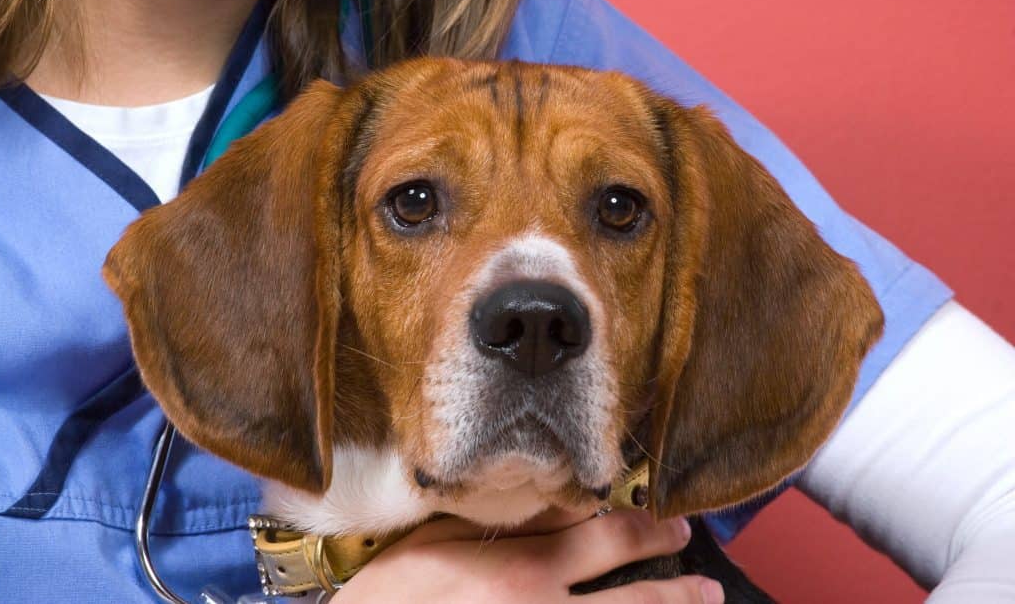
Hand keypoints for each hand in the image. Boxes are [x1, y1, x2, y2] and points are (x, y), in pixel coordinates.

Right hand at [333, 509, 724, 602]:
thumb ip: (504, 523)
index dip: (649, 530)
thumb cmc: (390, 597)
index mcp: (521, 570)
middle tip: (707, 583)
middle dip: (678, 588)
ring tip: (701, 603)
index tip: (674, 524)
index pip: (607, 540)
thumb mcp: (439, 539)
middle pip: (634, 600)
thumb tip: (562, 504)